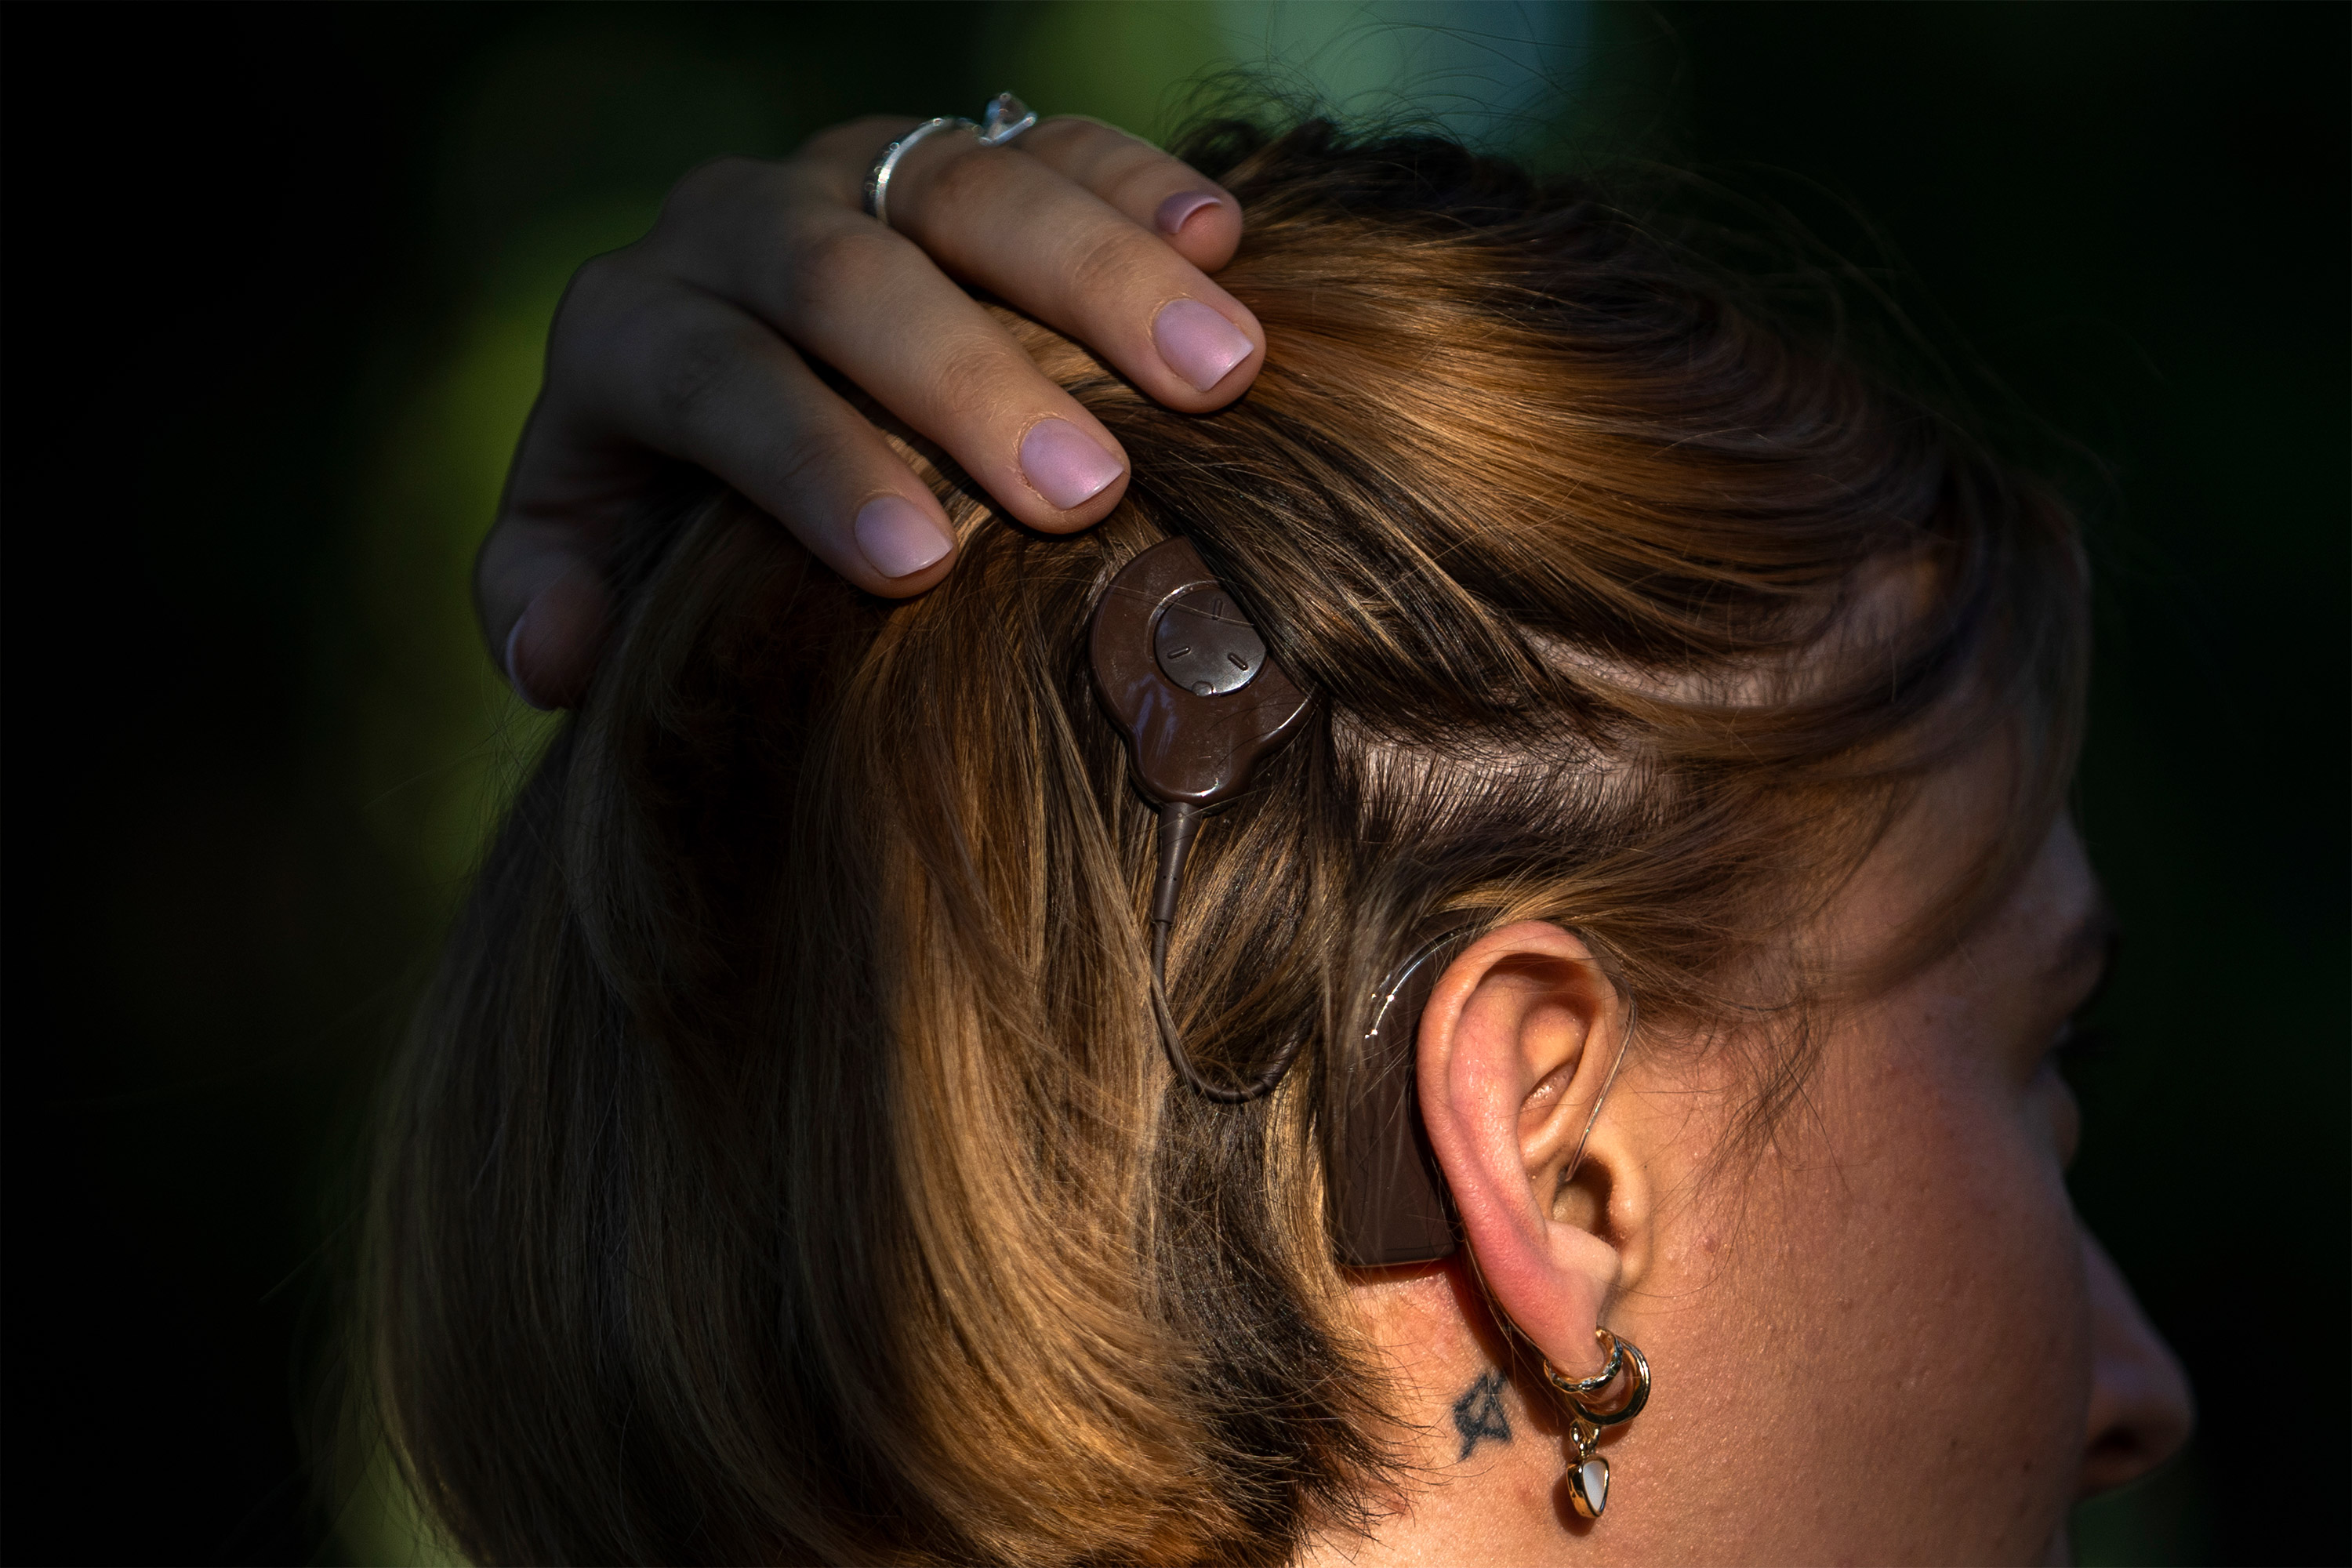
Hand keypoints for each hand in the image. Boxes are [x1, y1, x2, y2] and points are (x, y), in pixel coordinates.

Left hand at [477, 113, 1264, 707]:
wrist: (734, 357)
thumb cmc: (672, 495)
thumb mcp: (590, 542)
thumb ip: (547, 590)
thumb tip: (557, 657)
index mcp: (633, 326)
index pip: (712, 376)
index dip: (808, 460)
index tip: (917, 566)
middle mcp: (736, 224)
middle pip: (843, 272)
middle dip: (967, 377)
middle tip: (1083, 490)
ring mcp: (855, 169)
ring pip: (966, 186)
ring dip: (1099, 275)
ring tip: (1217, 374)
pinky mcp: (959, 147)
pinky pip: (1051, 140)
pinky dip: (1138, 182)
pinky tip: (1223, 241)